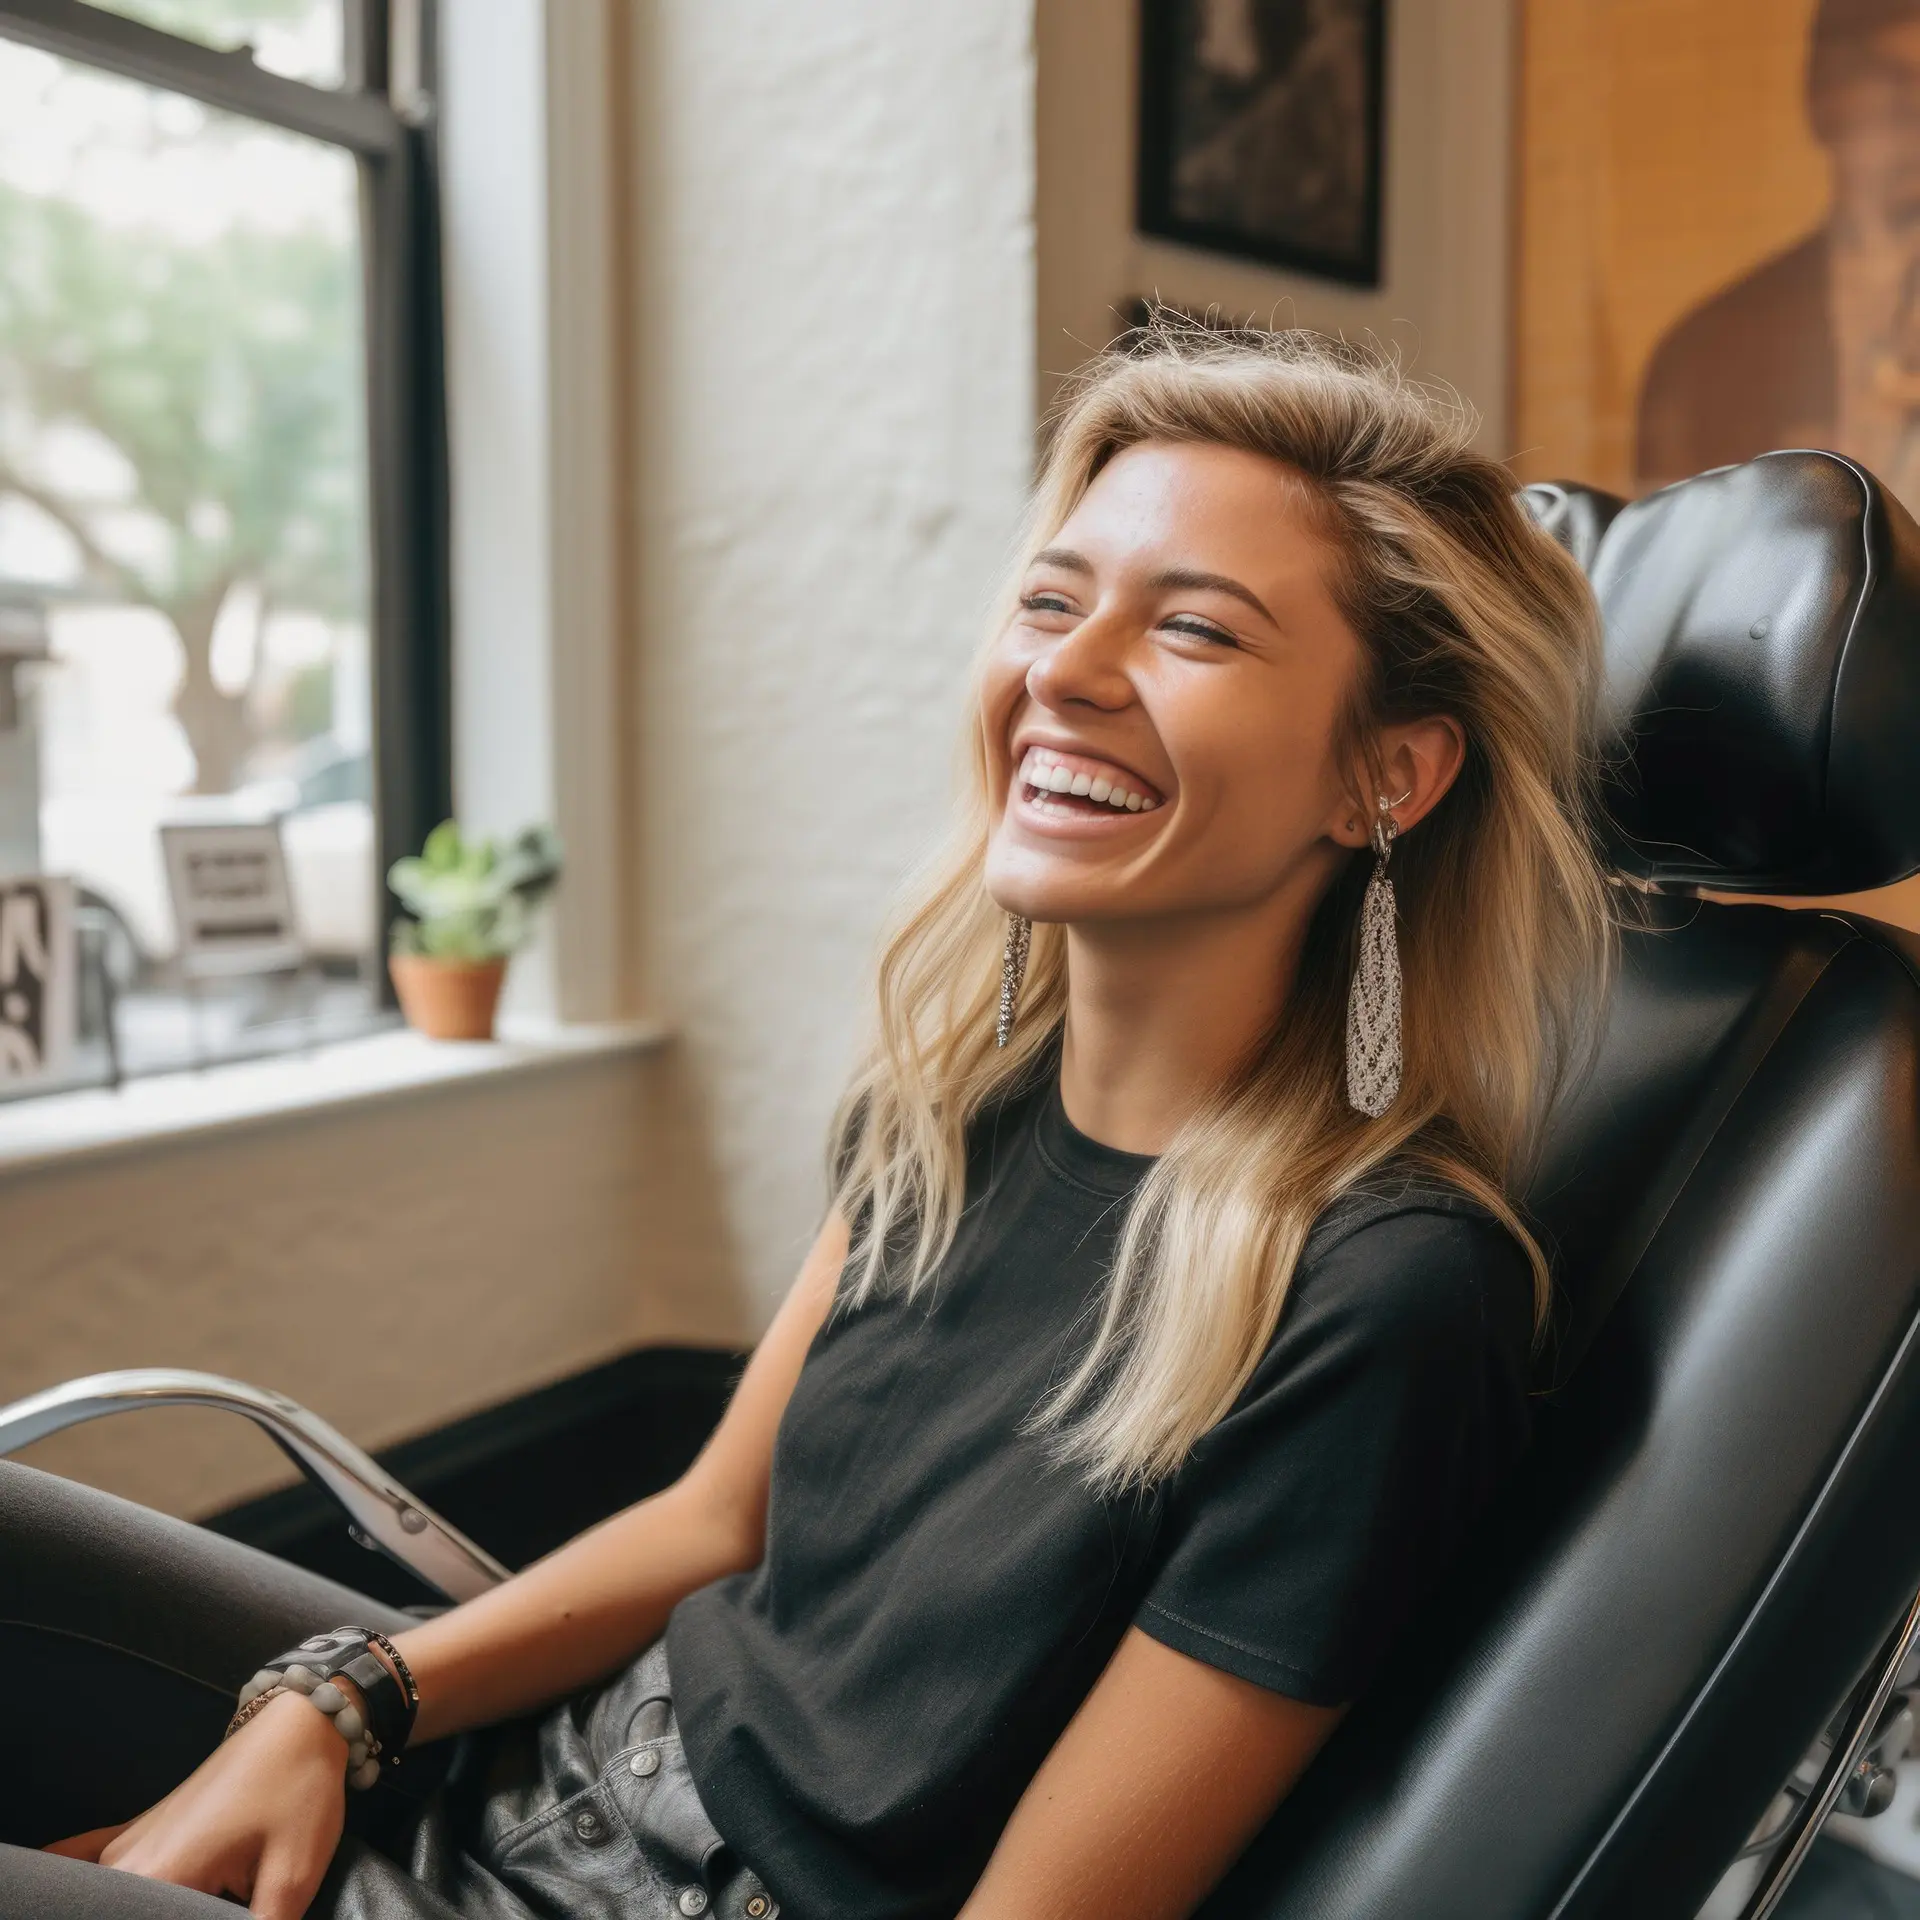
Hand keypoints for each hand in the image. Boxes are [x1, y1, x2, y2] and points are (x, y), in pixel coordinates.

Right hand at [46, 1689, 348, 1918]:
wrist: (300, 1725)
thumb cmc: (298, 1792)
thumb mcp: (293, 1876)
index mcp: (157, 1877)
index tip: (213, 1914)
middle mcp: (125, 1862)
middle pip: (120, 1911)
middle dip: (158, 1915)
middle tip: (210, 1901)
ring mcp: (126, 1843)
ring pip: (106, 1900)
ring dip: (130, 1907)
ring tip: (180, 1900)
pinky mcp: (138, 1830)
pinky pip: (85, 1861)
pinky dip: (79, 1881)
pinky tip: (72, 1894)